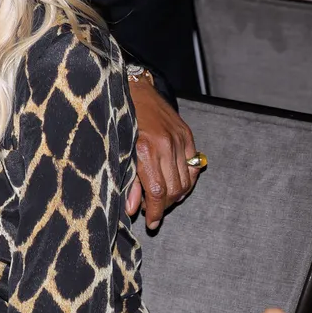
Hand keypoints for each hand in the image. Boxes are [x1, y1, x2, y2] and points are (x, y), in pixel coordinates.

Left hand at [127, 76, 198, 228]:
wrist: (132, 89)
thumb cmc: (119, 120)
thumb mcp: (118, 151)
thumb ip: (128, 181)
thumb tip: (133, 209)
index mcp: (144, 150)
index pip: (156, 191)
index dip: (155, 211)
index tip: (152, 223)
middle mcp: (165, 145)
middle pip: (173, 189)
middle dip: (163, 206)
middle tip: (153, 212)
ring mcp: (179, 139)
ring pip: (185, 181)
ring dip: (176, 196)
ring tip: (162, 199)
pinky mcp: (187, 135)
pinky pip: (193, 167)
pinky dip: (187, 181)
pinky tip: (176, 185)